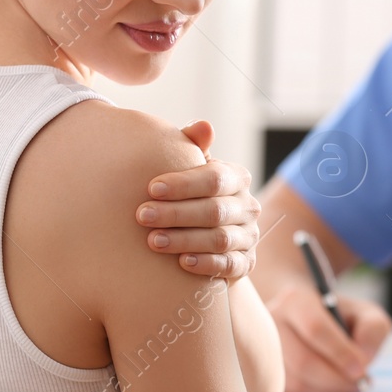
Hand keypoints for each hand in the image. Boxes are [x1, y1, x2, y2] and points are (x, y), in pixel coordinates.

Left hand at [138, 120, 261, 279]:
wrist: (206, 236)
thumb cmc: (192, 195)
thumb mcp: (193, 170)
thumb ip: (194, 147)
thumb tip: (203, 126)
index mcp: (237, 178)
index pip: (215, 179)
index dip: (183, 184)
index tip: (151, 188)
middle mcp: (248, 206)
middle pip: (214, 210)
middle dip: (175, 213)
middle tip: (142, 216)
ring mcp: (249, 236)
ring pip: (220, 239)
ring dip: (185, 239)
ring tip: (153, 241)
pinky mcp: (246, 263)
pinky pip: (229, 265)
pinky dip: (207, 264)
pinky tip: (182, 262)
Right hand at [266, 281, 391, 391]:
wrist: (307, 322)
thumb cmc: (339, 318)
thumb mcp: (364, 313)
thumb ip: (373, 329)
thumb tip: (364, 358)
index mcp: (295, 300)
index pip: (315, 329)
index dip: (340, 352)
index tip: (362, 368)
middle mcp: (271, 324)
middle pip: (303, 360)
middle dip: (336, 377)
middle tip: (360, 382)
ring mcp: (264, 351)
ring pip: (297, 382)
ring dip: (329, 389)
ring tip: (350, 383)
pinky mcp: (266, 375)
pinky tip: (333, 386)